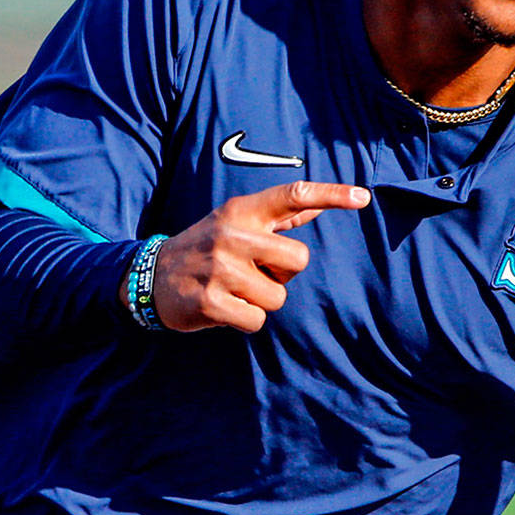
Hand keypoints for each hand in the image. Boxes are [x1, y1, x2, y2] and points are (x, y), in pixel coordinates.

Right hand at [121, 181, 370, 332]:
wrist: (151, 277)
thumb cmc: (206, 248)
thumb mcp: (235, 222)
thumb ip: (276, 216)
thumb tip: (316, 204)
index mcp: (242, 211)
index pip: (294, 195)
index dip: (332, 194)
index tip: (363, 197)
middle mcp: (232, 233)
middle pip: (299, 259)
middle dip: (283, 273)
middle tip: (254, 272)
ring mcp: (220, 268)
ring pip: (278, 297)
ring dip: (261, 300)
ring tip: (233, 289)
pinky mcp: (211, 301)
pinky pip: (257, 321)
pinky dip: (246, 320)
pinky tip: (224, 307)